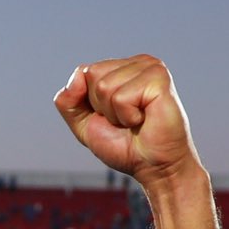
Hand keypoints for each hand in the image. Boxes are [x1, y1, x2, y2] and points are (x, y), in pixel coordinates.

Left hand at [53, 56, 200, 182]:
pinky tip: (144, 120)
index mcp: (122, 67)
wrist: (153, 166)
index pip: (84, 72)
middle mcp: (138, 62)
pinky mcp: (159, 79)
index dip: (90, 103)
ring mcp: (150, 67)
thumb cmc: (125, 147)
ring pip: (105, 86)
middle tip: (125, 120)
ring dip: (115, 114)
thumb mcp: (85, 125)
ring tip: (135, 121)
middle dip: (101, 107)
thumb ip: (69, 102)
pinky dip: (127, 116)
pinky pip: (121, 97)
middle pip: (93, 75)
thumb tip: (77, 75)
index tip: (112, 117)